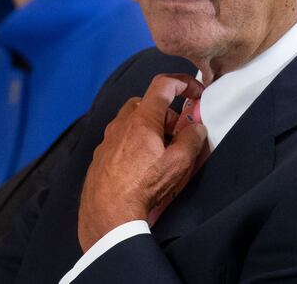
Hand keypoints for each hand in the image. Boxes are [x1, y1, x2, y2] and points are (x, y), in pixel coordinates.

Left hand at [78, 74, 206, 251]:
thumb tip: (197, 129)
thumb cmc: (143, 186)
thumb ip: (192, 140)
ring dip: (149, 128)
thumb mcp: (178, 163)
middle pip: (146, 103)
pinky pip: (120, 139)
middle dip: (166, 112)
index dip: (183, 82)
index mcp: (142, 119)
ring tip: (160, 152)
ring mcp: (107, 140)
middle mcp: (121, 124)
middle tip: (178, 132)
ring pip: (131, 121)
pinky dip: (134, 143)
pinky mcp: (99, 156)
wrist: (107, 215)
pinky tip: (141, 165)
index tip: (196, 91)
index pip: (163, 85)